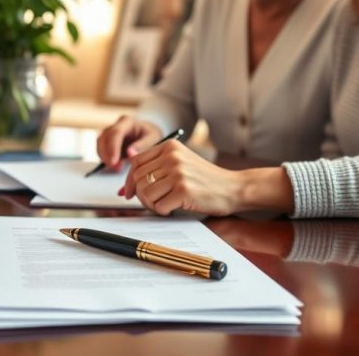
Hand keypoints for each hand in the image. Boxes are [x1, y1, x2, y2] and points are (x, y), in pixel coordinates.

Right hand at [96, 115, 161, 170]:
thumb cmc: (152, 136)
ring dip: (105, 157)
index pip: (116, 133)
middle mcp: (116, 125)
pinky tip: (115, 166)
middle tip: (115, 167)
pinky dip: (105, 159)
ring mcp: (110, 132)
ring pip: (100, 144)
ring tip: (117, 168)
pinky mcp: (107, 141)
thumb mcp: (153, 139)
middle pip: (104, 138)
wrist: (149, 135)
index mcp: (127, 121)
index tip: (114, 162)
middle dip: (107, 154)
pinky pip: (101, 149)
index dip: (113, 148)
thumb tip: (130, 154)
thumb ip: (143, 145)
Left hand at [120, 141, 295, 215]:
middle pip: (137, 178)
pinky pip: (158, 206)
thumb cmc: (206, 180)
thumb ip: (157, 169)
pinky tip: (173, 209)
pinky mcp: (183, 190)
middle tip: (148, 203)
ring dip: (150, 205)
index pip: (135, 162)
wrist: (233, 188)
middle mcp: (172, 156)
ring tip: (163, 205)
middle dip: (138, 195)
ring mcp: (178, 173)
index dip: (128, 180)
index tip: (128, 192)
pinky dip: (162, 211)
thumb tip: (125, 189)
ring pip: (145, 193)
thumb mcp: (181, 164)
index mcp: (170, 147)